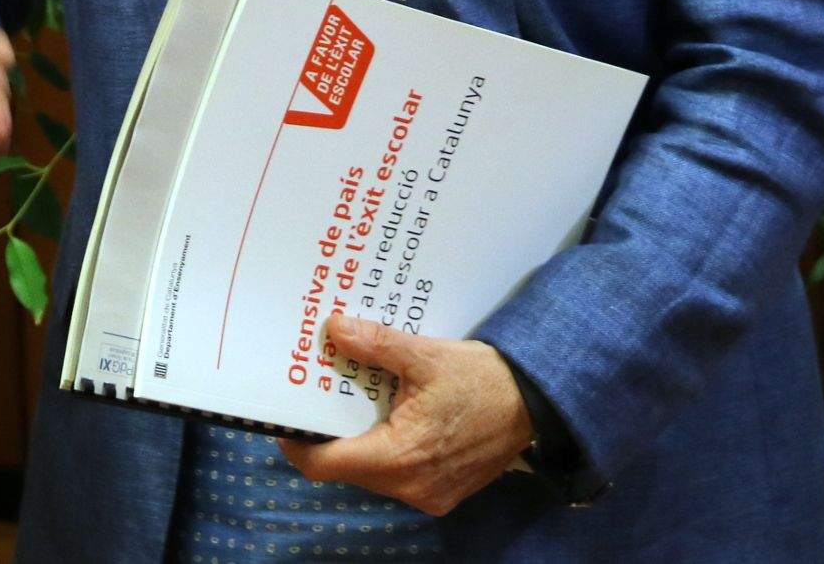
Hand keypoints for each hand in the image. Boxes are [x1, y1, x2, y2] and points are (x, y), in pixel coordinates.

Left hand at [274, 315, 534, 517]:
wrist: (538, 406)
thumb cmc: (484, 380)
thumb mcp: (425, 355)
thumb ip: (376, 344)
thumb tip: (334, 328)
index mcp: (399, 457)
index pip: (325, 465)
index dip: (297, 443)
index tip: (285, 417)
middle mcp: (409, 487)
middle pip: (345, 467)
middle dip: (329, 433)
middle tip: (320, 395)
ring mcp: (427, 495)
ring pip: (370, 472)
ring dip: (358, 440)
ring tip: (353, 400)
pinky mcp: (442, 493)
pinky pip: (396, 475)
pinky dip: (385, 448)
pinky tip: (388, 415)